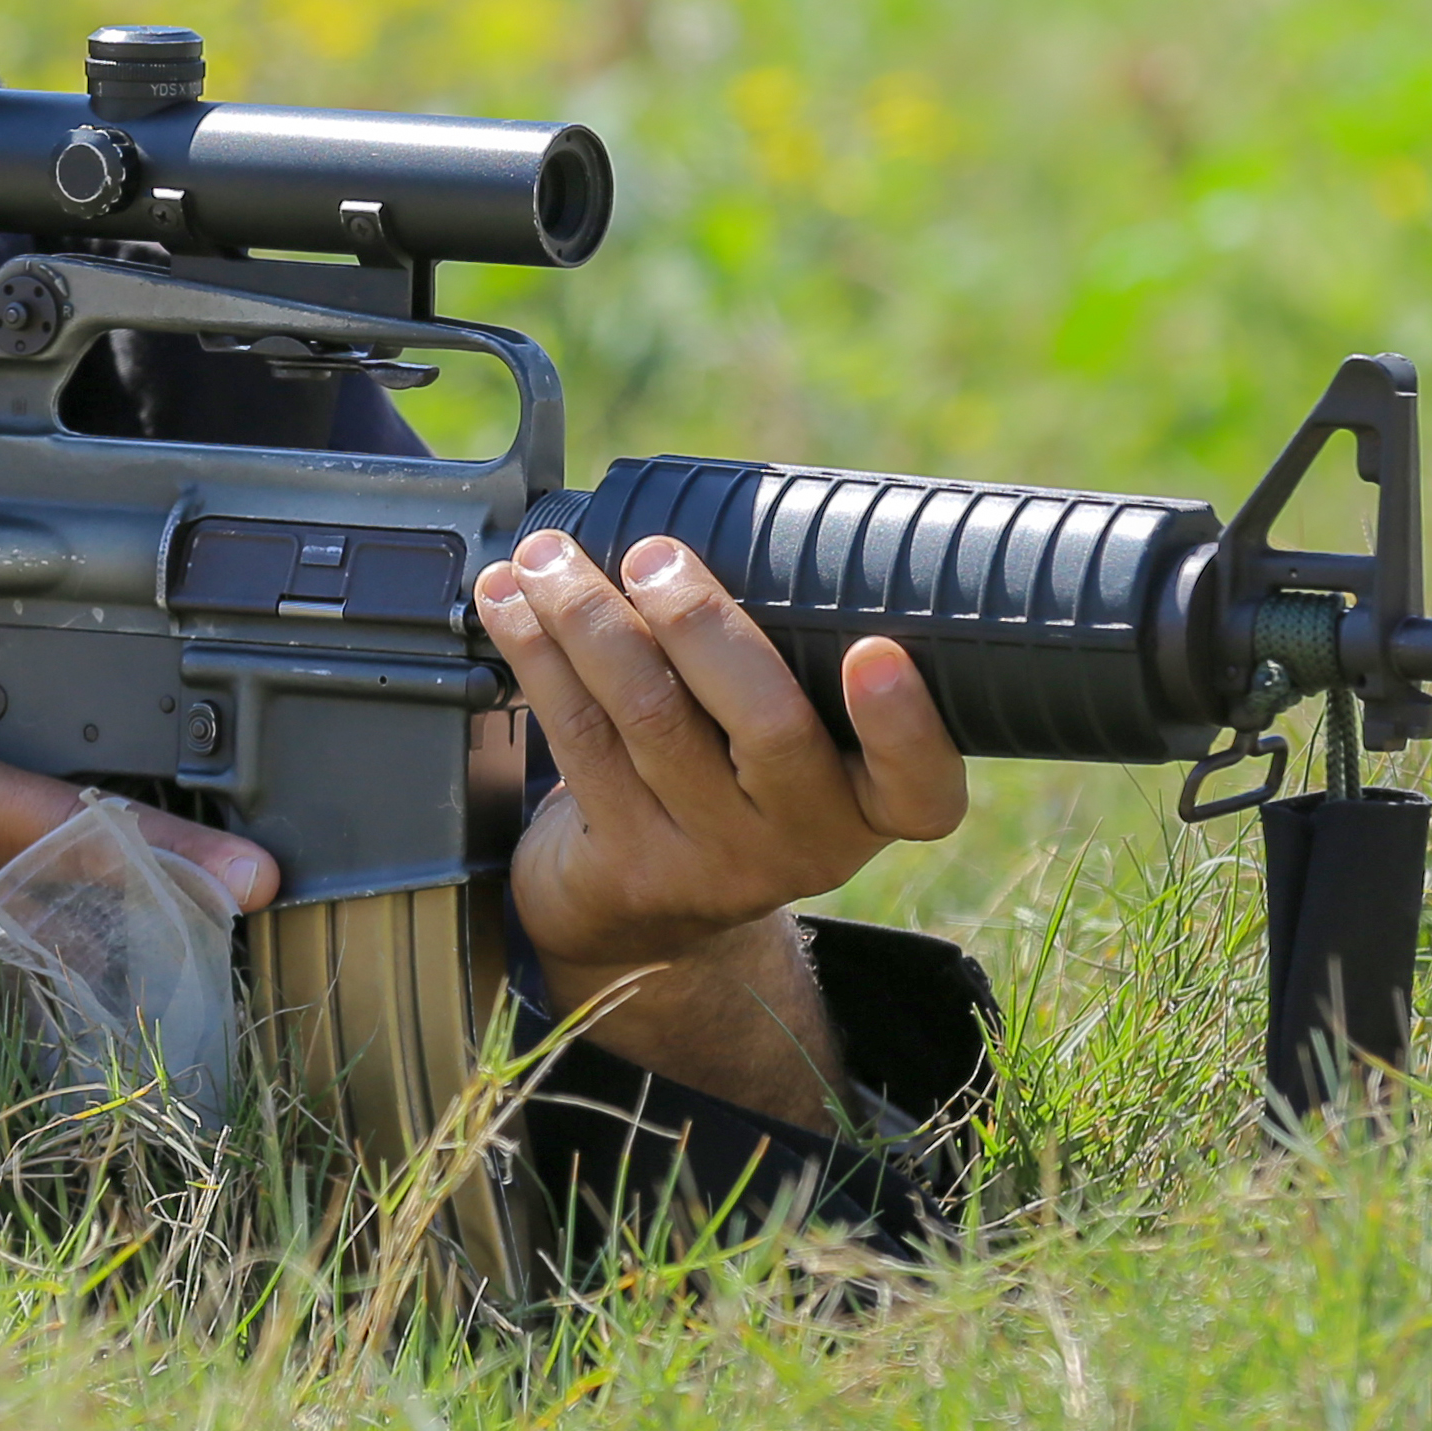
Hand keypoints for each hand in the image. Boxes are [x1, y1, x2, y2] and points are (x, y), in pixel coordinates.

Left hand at [472, 530, 967, 984]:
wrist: (652, 919)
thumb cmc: (737, 781)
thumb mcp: (800, 748)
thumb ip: (799, 662)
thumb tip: (746, 511)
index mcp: (871, 805)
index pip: (920, 784)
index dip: (904, 724)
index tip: (875, 652)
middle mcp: (803, 839)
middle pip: (769, 731)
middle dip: (703, 627)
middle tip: (653, 557)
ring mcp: (712, 858)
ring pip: (653, 724)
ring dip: (590, 621)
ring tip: (550, 557)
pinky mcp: (626, 861)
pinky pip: (580, 740)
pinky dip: (539, 655)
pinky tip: (510, 600)